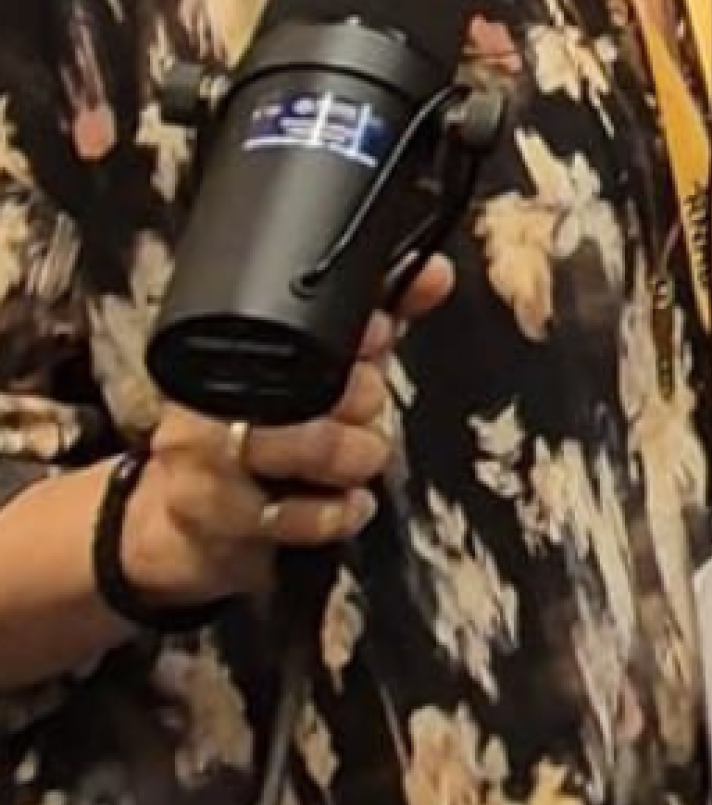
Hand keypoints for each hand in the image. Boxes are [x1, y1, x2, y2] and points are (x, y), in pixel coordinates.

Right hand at [112, 260, 448, 610]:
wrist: (185, 529)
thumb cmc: (259, 439)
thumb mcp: (312, 376)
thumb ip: (370, 327)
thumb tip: (433, 275)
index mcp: (226, 362)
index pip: (301, 331)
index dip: (358, 335)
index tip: (381, 337)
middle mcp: (209, 411)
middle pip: (314, 386)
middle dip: (364, 399)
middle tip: (364, 412)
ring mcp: (210, 469)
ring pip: (316, 446)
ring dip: (359, 455)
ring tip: (358, 458)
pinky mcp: (222, 527)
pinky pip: (304, 517)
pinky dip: (342, 511)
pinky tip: (347, 505)